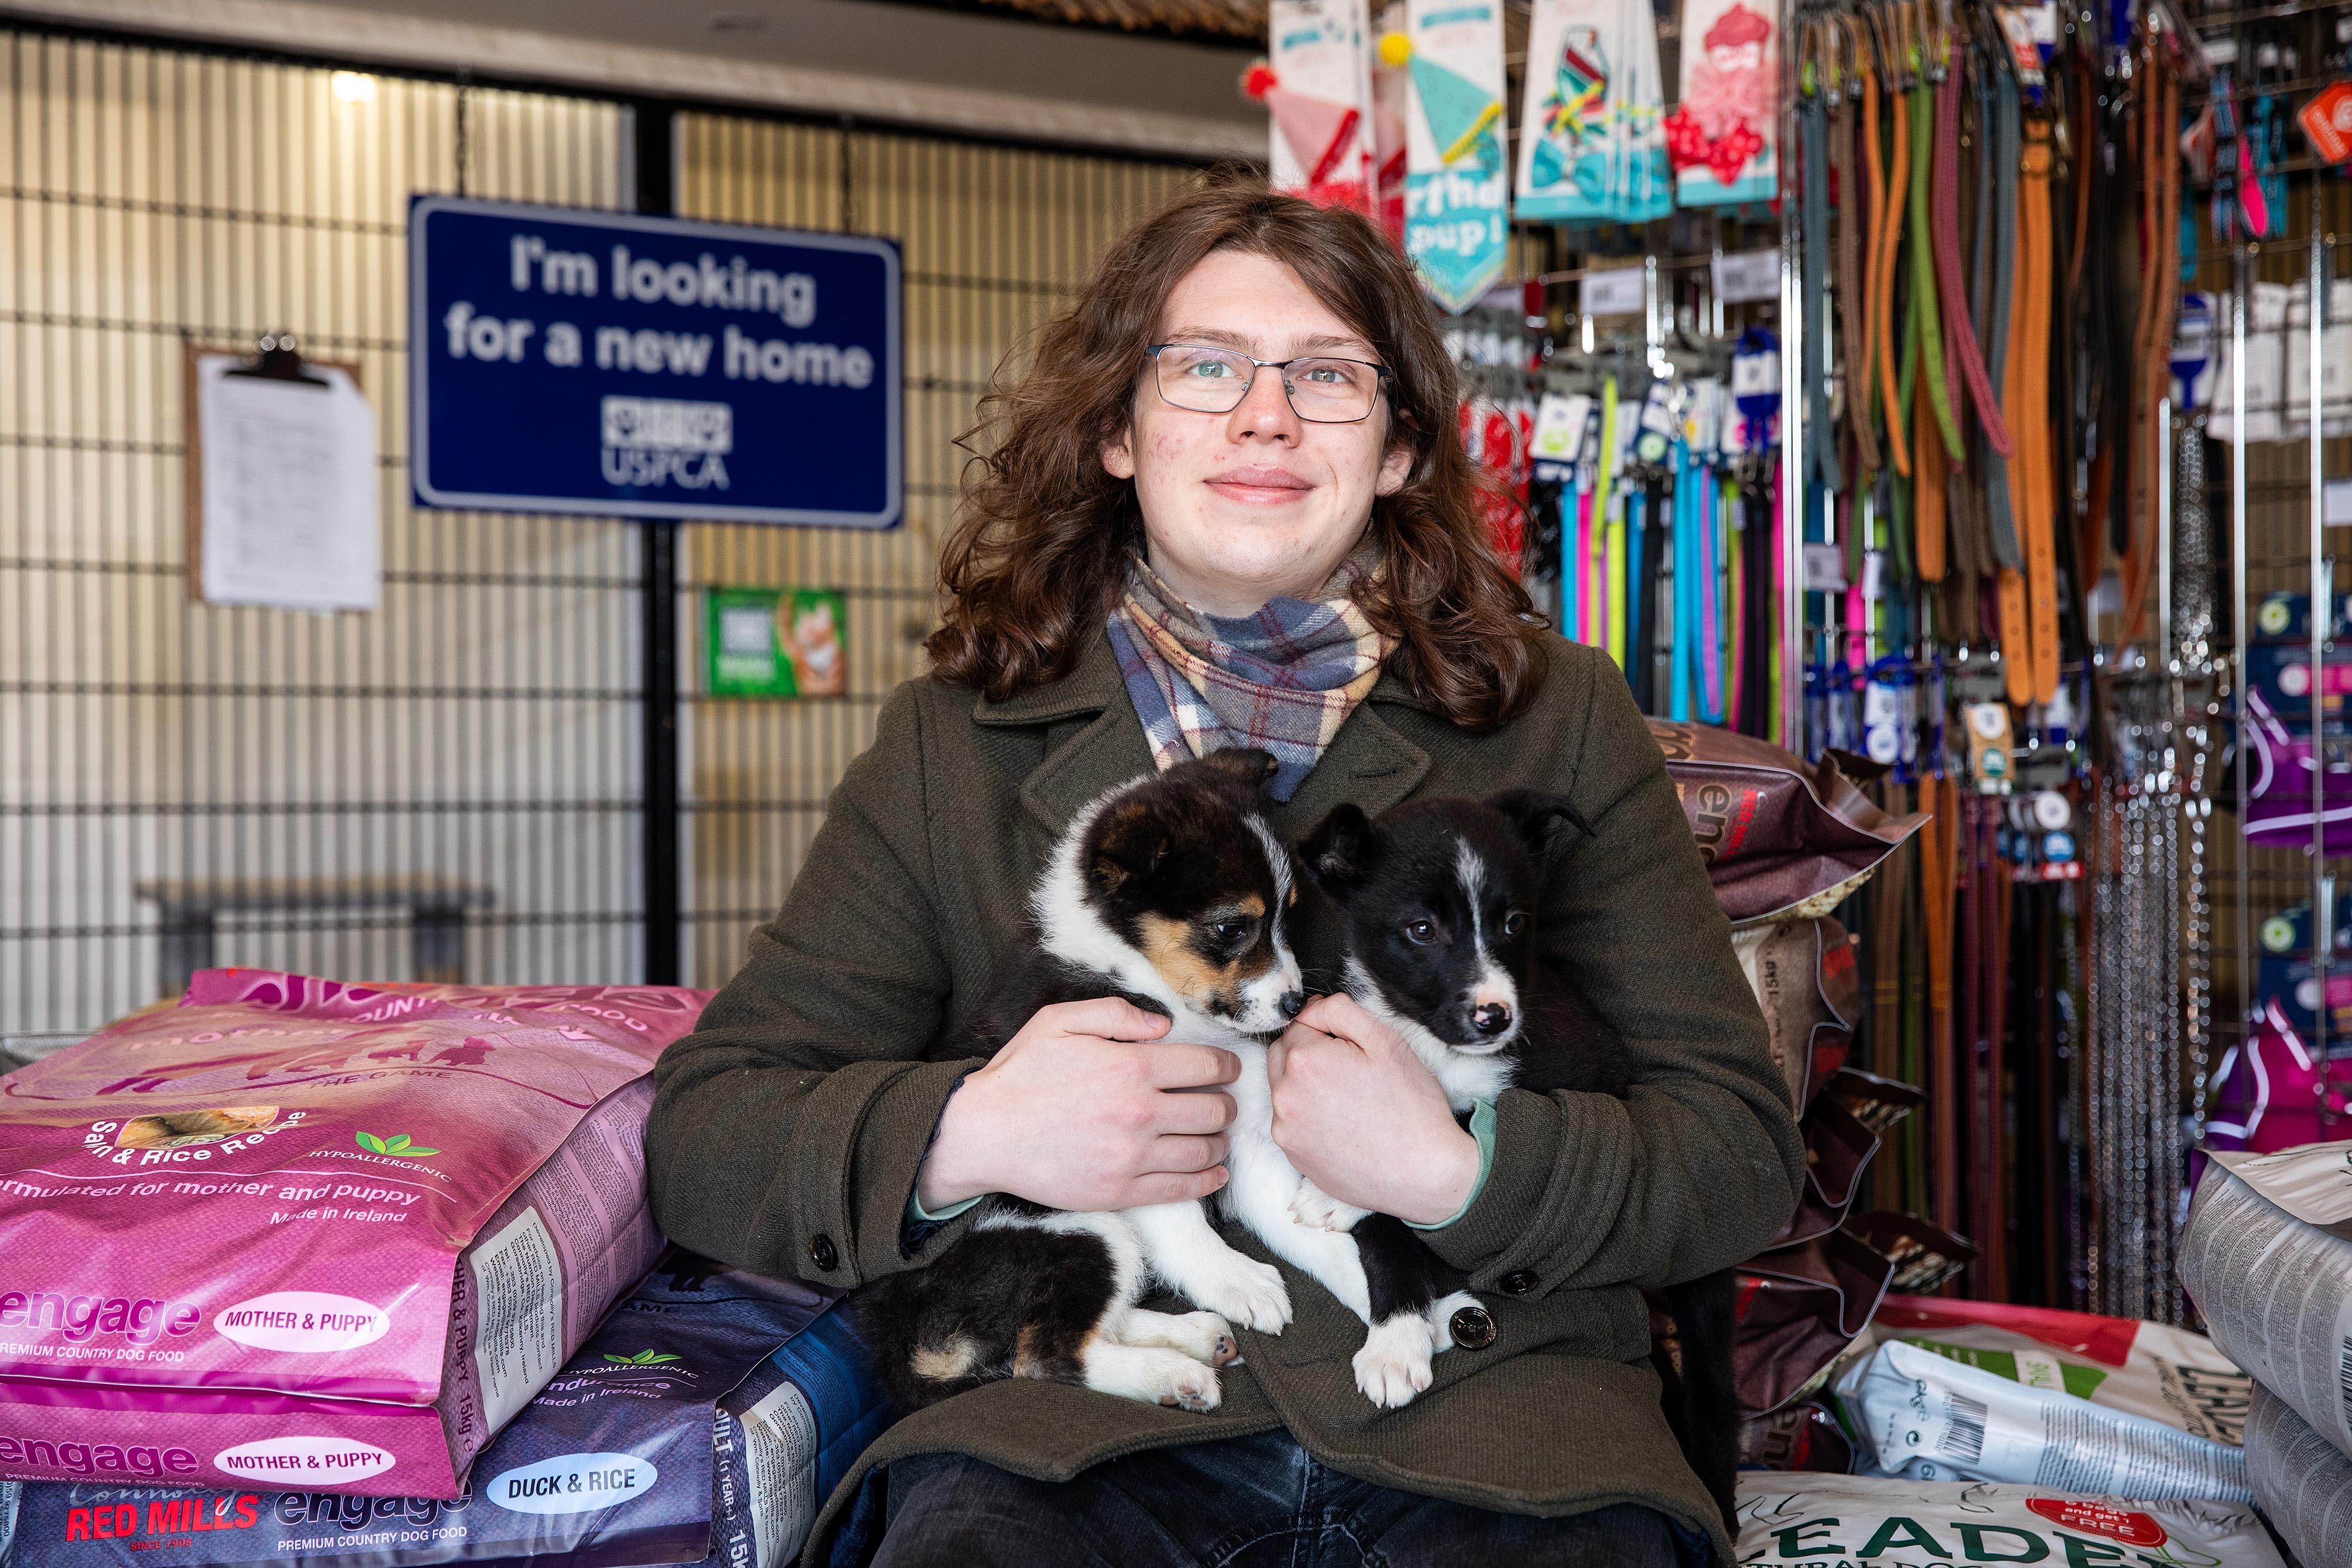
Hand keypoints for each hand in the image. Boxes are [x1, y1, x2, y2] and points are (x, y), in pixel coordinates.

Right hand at [917, 998, 1240, 1213]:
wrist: (983, 1134)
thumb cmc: (1020, 1073)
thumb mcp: (1059, 1021)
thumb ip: (1116, 1014)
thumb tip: (1163, 1026)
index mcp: (1131, 1067)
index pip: (1207, 1067)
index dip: (1227, 1066)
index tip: (1229, 1069)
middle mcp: (1140, 1113)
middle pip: (1214, 1110)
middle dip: (1227, 1103)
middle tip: (1222, 1101)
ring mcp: (1132, 1157)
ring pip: (1205, 1151)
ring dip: (1220, 1141)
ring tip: (1217, 1134)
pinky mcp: (1120, 1192)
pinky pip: (1182, 1189)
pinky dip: (1207, 1180)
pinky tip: (1213, 1173)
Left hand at [1267, 994, 1480, 1227]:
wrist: (1425, 1173)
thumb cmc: (1412, 1106)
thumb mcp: (1385, 1041)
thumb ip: (1339, 1011)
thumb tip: (1310, 1008)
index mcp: (1305, 1061)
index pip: (1298, 1024)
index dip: (1325, 1029)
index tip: (1351, 1045)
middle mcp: (1285, 1096)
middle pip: (1282, 1055)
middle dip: (1307, 1053)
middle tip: (1349, 1069)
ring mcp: (1286, 1130)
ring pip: (1284, 1089)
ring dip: (1305, 1085)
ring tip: (1349, 1099)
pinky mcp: (1293, 1157)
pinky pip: (1291, 1123)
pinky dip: (1308, 1117)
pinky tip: (1342, 1125)